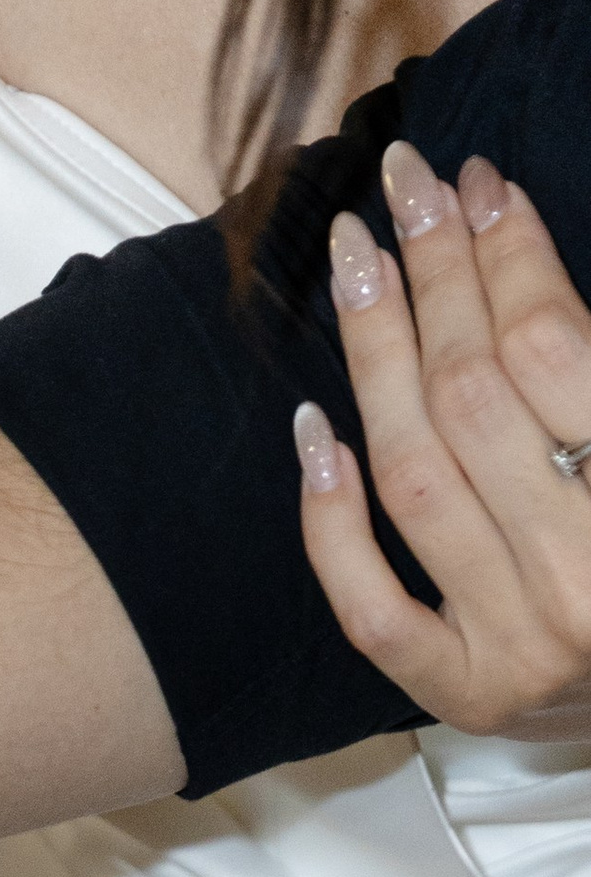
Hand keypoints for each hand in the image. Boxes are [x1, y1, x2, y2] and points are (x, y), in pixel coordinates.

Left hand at [298, 137, 590, 737]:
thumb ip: (587, 366)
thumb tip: (503, 241)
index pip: (553, 346)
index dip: (506, 252)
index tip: (474, 184)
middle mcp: (582, 575)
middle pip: (474, 397)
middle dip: (436, 278)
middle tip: (403, 189)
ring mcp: (519, 643)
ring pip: (416, 478)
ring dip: (376, 357)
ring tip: (358, 263)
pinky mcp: (464, 692)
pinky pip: (372, 608)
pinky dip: (332, 522)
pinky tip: (313, 431)